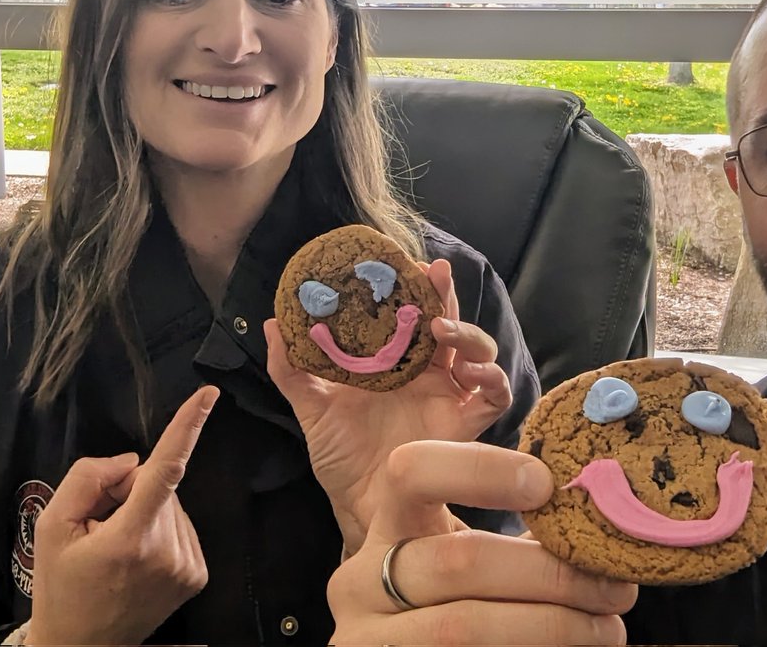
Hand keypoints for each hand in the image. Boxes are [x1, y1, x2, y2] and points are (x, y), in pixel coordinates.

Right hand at [26, 385, 218, 645]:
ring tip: (118, 549)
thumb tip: (133, 462)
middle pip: (159, 486)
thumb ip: (88, 479)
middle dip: (132, 493)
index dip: (188, 427)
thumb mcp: (53, 526)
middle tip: (102, 527)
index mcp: (131, 537)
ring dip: (147, 514)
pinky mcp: (197, 575)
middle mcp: (168, 551)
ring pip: (172, 507)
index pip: (165, 470)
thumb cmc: (62, 584)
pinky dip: (161, 532)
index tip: (209, 395)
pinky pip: (181, 528)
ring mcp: (187, 565)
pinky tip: (138, 558)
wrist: (81, 645)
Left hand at [266, 259, 511, 551]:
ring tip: (444, 329)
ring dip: (468, 333)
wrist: (358, 505)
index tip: (406, 262)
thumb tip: (272, 325)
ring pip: (478, 351)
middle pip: (449, 321)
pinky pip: (494, 397)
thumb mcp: (311, 407)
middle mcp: (429, 372)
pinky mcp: (465, 425)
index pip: (413, 313)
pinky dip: (491, 379)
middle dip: (446, 293)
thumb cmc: (341, 454)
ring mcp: (450, 396)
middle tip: (435, 272)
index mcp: (397, 361)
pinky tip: (469, 373)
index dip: (415, 286)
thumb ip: (293, 369)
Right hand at [328, 440, 635, 644]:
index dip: (480, 470)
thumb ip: (507, 541)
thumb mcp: (455, 563)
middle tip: (616, 587)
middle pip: (458, 560)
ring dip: (552, 628)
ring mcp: (365, 643)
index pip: (411, 471)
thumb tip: (596, 519)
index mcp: (383, 527)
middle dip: (550, 574)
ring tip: (608, 629)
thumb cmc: (448, 608)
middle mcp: (358, 583)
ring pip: (464, 628)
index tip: (547, 484)